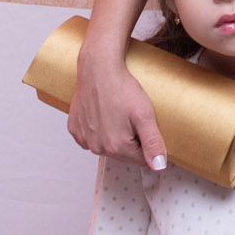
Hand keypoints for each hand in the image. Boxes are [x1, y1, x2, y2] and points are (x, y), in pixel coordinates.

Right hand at [67, 43, 166, 170]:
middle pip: (123, 154)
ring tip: (117, 113)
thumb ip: (153, 143)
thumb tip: (159, 166)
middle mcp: (97, 148)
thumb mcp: (144, 114)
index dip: (147, 143)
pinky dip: (98, 129)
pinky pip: (91, 137)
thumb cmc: (122, 88)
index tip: (145, 126)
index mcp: (116, 147)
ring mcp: (84, 139)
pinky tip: (103, 113)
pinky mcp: (74, 129)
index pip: (141, 159)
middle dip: (131, 140)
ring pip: (107, 145)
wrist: (98, 68)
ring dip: (114, 134)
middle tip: (131, 116)